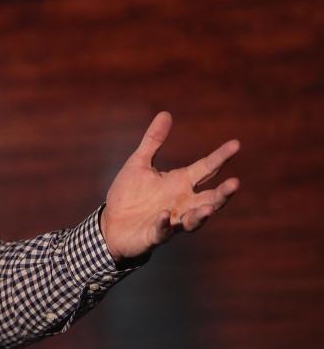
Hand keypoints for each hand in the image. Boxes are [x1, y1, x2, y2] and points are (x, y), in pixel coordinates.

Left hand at [100, 111, 239, 262]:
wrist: (111, 224)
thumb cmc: (129, 194)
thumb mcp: (139, 163)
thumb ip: (153, 141)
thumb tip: (165, 113)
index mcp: (180, 182)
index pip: (206, 168)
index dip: (221, 157)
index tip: (236, 144)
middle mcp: (182, 202)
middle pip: (209, 198)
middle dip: (223, 193)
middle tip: (235, 183)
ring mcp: (171, 220)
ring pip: (194, 219)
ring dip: (202, 214)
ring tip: (210, 207)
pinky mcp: (155, 235)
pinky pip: (163, 231)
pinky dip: (164, 224)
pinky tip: (163, 215)